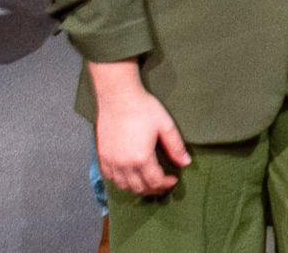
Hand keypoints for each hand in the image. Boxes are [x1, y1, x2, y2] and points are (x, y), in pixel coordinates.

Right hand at [91, 64, 188, 196]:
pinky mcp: (102, 156)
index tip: (173, 180)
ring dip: (136, 187)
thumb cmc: (142, 108)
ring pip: (123, 185)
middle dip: (153, 189)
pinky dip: (120, 180)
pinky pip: (109, 177)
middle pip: (139, 187)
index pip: (155, 181)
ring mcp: (111, 161)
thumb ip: (175, 147)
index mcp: (141, 158)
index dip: (166, 184)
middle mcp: (124, 164)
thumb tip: (185, 162)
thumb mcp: (166, 126)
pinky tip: (128, 175)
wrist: (118, 97)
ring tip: (147, 182)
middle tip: (162, 184)